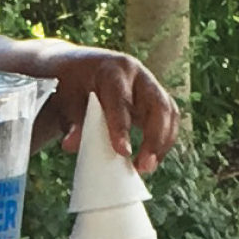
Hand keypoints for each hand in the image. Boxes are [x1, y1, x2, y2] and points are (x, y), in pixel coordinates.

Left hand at [18, 41, 177, 172]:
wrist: (81, 70)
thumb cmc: (74, 86)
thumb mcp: (69, 100)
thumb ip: (73, 122)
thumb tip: (71, 146)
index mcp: (112, 70)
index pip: (121, 99)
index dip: (122, 126)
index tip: (123, 152)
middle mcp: (137, 75)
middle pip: (157, 105)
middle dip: (154, 138)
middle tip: (144, 166)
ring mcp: (150, 86)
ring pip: (169, 113)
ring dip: (163, 143)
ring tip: (147, 168)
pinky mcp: (157, 100)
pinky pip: (170, 121)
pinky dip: (164, 142)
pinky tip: (152, 160)